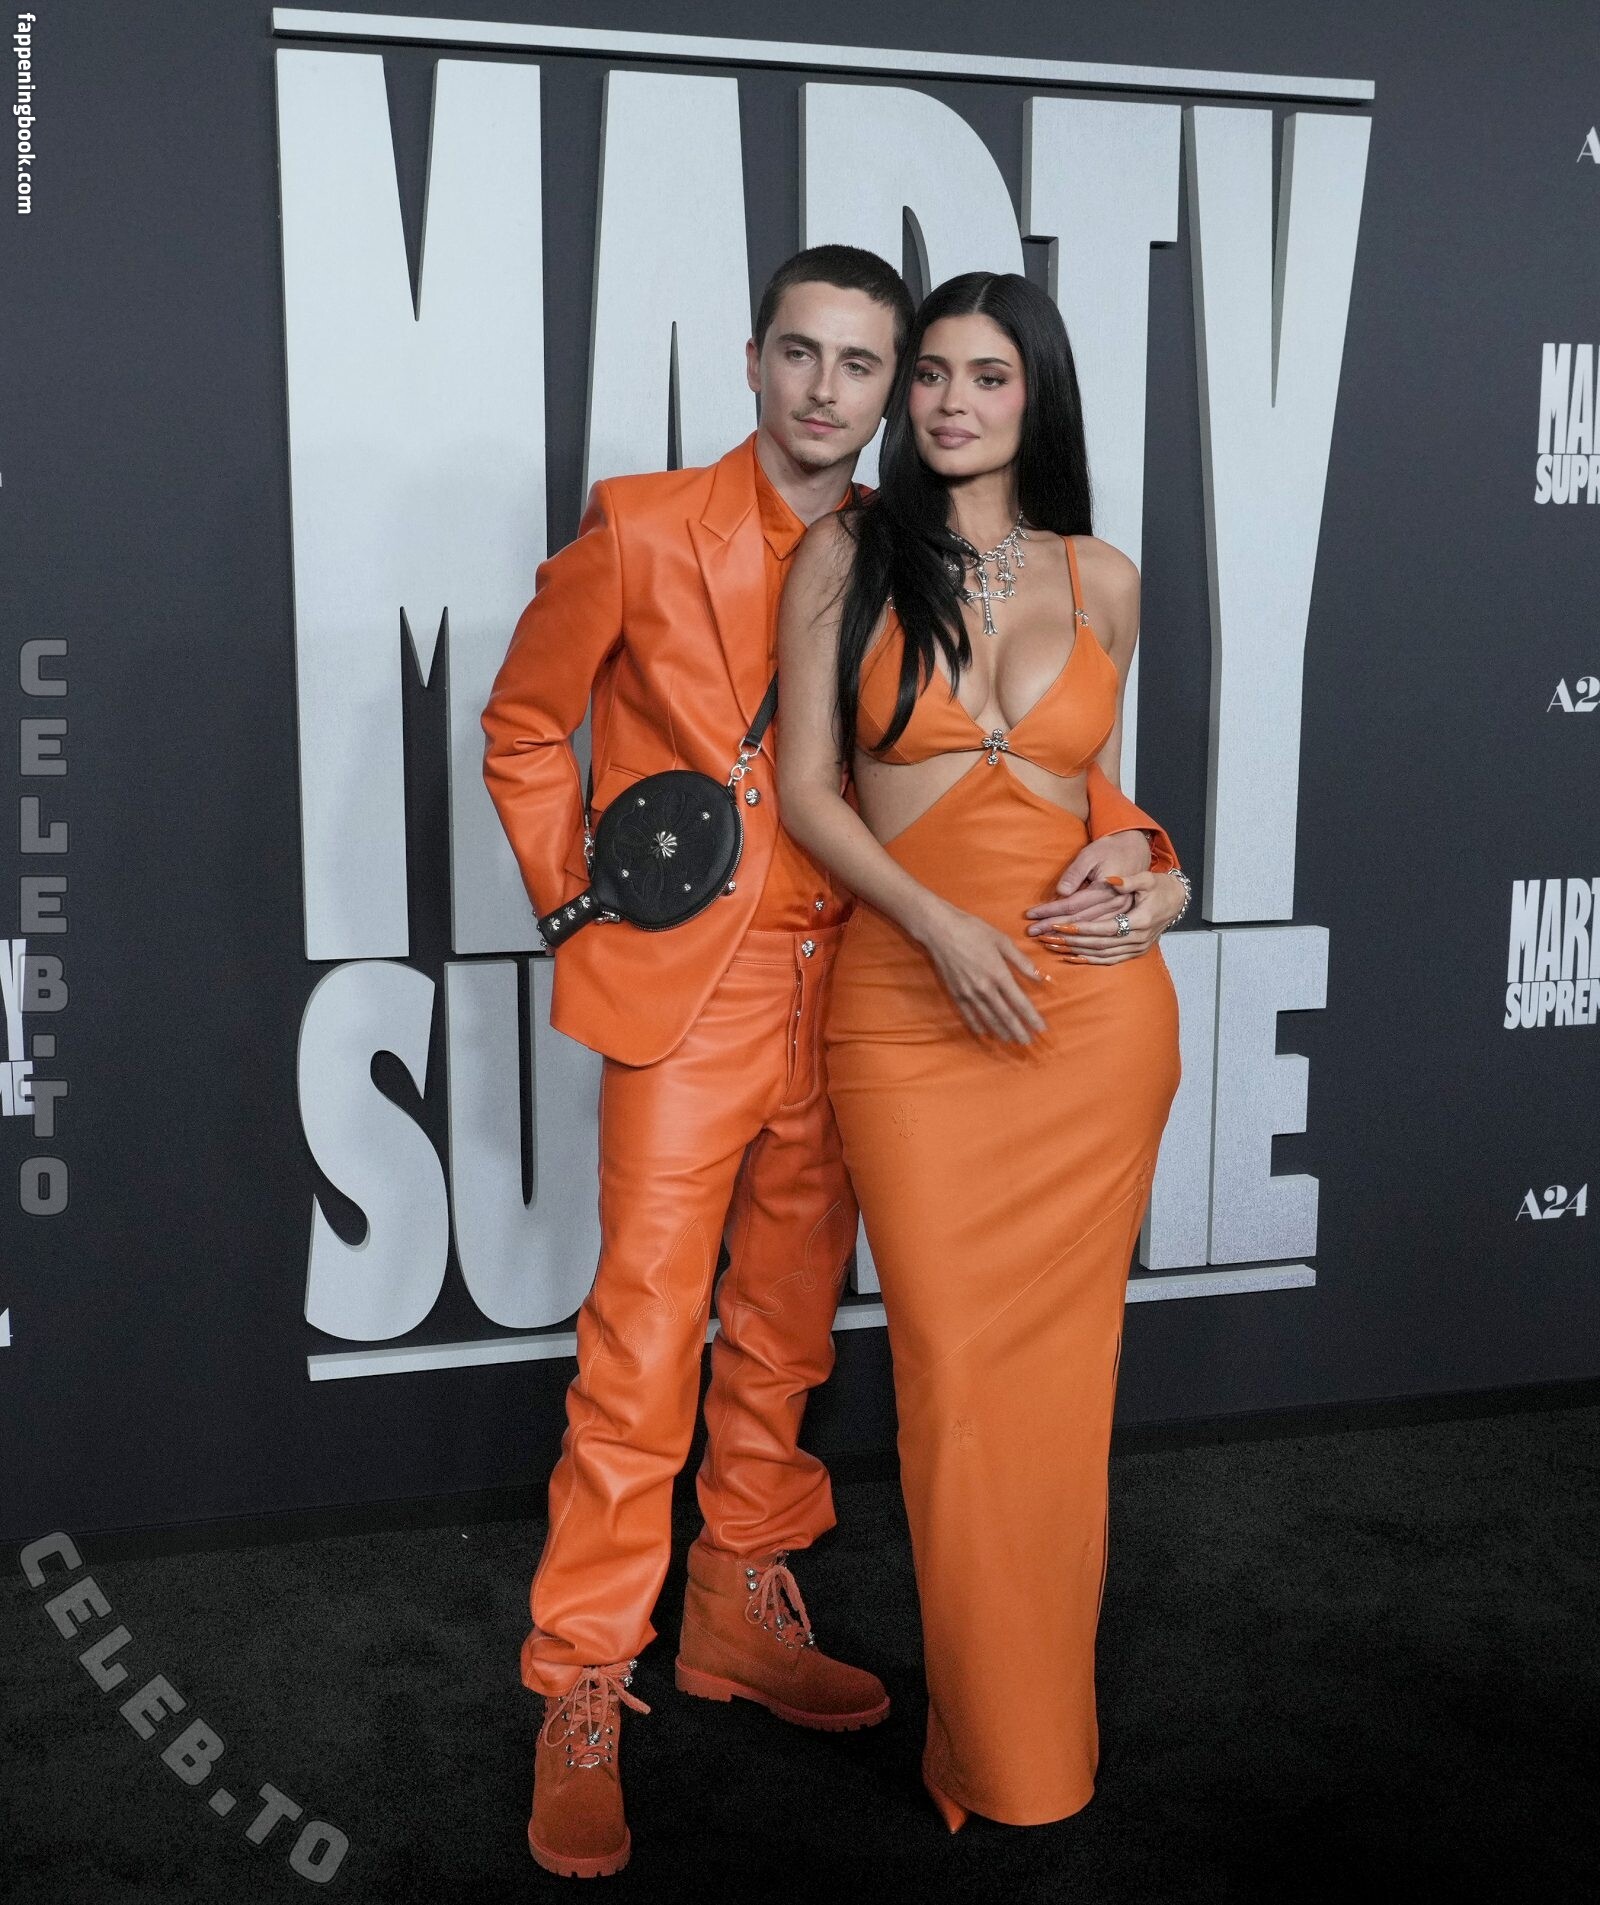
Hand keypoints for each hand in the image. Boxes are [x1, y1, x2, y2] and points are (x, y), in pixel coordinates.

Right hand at [916, 901, 1049, 1042]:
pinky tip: (984, 1033)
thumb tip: (1039, 977)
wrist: (940, 930)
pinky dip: (977, 1025)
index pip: (1020, 1002)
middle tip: (1028, 1042)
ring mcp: (968, 992)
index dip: (1032, 1017)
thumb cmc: (973, 930)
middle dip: (1018, 1030)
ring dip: (1001, 1031)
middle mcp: (985, 988)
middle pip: (1005, 1015)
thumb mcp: (1002, 940)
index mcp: (999, 974)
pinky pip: (968, 1015)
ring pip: (988, 1018)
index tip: (1041, 1029)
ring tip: (1011, 1040)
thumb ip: (1021, 961)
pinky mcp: (955, 993)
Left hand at [1023, 828, 1152, 934]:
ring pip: (1090, 934)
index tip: (1031, 914)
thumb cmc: (1110, 850)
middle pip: (1079, 922)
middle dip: (1053, 927)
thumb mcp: (1090, 854)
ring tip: (1045, 941)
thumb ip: (1076, 873)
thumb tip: (1061, 891)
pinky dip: (1085, 946)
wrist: (1136, 852)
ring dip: (1066, 939)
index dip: (1050, 910)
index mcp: (1108, 890)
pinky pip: (1104, 940)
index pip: (1072, 905)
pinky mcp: (1127, 922)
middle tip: (1032, 932)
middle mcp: (1117, 906)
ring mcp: (1124, 916)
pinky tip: (1069, 950)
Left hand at [1034, 868, 1185, 963]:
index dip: (1082, 927)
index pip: (1106, 927)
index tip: (1059, 924)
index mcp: (1140, 919)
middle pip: (1099, 944)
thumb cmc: (1158, 886)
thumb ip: (1129, 881)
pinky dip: (1089, 960)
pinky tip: (1071, 957)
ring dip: (1076, 951)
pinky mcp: (1135, 952)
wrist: (1176, 900)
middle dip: (1071, 940)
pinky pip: (1109, 960)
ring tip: (1052, 945)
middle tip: (1047, 936)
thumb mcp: (1147, 878)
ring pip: (1102, 954)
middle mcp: (1138, 938)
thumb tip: (1111, 880)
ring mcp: (1137, 947)